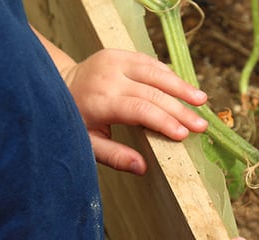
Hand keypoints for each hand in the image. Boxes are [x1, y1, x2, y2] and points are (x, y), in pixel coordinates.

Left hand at [63, 49, 208, 173]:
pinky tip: (184, 88)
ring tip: (201, 100)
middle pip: (153, 92)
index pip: (140, 109)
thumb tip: (142, 167)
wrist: (56, 85)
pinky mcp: (119, 53)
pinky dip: (168, 75)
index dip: (164, 121)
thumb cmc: (74, 120)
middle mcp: (109, 76)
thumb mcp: (88, 144)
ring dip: (181, 87)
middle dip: (180, 109)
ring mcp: (114, 61)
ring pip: (155, 72)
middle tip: (201, 124)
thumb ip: (114, 156)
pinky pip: (150, 63)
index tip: (184, 134)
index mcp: (100, 100)